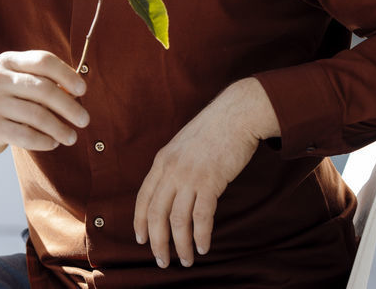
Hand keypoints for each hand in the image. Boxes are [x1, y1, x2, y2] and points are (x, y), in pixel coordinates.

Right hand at [0, 50, 87, 156]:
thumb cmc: (7, 99)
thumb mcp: (20, 82)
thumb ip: (46, 82)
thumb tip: (76, 93)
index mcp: (8, 61)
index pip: (43, 61)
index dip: (66, 74)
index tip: (82, 90)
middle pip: (43, 89)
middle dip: (69, 106)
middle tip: (84, 120)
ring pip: (37, 115)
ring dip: (60, 128)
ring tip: (71, 137)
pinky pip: (26, 135)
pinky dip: (45, 141)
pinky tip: (53, 143)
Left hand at [133, 78, 279, 268]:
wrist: (236, 114)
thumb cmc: (213, 131)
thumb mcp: (183, 146)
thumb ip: (174, 166)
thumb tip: (172, 191)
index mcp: (161, 161)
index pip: (143, 198)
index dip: (140, 222)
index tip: (141, 240)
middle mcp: (171, 170)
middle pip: (156, 214)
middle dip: (157, 242)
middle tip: (162, 261)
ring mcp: (189, 175)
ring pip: (178, 220)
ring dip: (181, 245)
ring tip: (186, 261)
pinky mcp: (210, 181)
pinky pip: (202, 217)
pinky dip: (200, 236)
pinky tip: (203, 247)